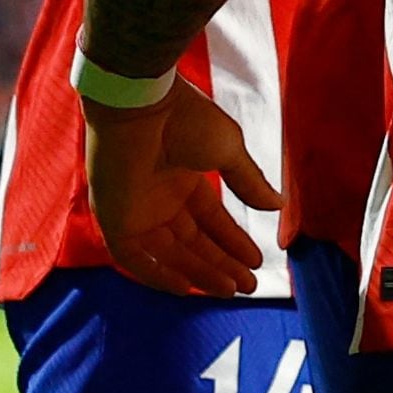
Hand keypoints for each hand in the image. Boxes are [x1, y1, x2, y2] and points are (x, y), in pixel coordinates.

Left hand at [84, 86, 283, 298]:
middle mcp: (160, 200)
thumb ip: (249, 182)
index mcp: (184, 180)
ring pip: (169, 254)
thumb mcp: (228, 150)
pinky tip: (187, 287)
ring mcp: (136, 211)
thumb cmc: (186, 118)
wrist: (142, 104)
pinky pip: (133, 257)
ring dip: (198, 272)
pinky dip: (157, 274)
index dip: (233, 242)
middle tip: (248, 286)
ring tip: (230, 289)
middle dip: (220, 264)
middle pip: (192, 243)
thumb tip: (277, 206)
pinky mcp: (114, 219)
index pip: (211, 221)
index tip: (256, 261)